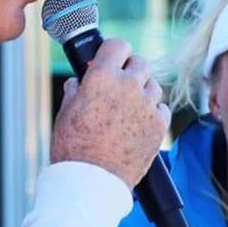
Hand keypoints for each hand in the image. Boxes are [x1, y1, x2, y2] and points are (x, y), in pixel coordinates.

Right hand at [51, 39, 169, 189]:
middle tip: (120, 85)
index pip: (118, 45)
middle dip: (130, 70)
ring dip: (143, 91)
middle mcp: (128, 86)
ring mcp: (147, 106)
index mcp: (102, 77)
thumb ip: (76, 90)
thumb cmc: (73, 149)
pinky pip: (162, 108)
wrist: (91, 181)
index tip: (113, 59)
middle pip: (140, 62)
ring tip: (128, 109)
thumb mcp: (65, 113)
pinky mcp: (159, 126)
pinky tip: (139, 123)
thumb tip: (78, 82)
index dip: (115, 52)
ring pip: (153, 85)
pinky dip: (153, 112)